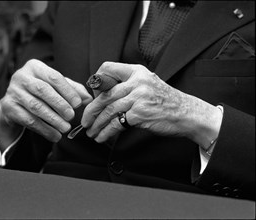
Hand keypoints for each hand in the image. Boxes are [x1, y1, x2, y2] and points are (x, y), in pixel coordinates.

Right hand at [0, 59, 92, 151]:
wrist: (14, 102)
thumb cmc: (40, 92)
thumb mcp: (56, 87)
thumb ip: (73, 90)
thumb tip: (88, 98)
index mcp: (35, 66)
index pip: (54, 77)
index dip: (67, 91)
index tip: (78, 104)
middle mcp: (21, 76)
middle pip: (43, 90)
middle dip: (59, 104)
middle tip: (71, 116)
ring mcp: (12, 92)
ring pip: (35, 106)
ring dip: (53, 119)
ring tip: (66, 128)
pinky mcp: (8, 107)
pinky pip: (28, 120)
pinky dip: (44, 129)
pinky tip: (55, 135)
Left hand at [81, 62, 221, 148]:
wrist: (186, 113)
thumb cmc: (166, 101)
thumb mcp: (147, 84)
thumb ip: (128, 85)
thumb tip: (104, 95)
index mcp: (137, 71)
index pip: (107, 68)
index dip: (96, 82)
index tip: (93, 96)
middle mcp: (137, 81)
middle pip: (105, 94)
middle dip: (91, 110)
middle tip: (85, 120)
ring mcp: (138, 97)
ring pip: (109, 110)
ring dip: (97, 123)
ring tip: (91, 132)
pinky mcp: (140, 113)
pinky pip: (117, 123)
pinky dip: (106, 132)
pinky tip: (102, 137)